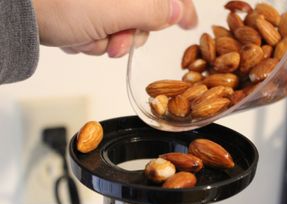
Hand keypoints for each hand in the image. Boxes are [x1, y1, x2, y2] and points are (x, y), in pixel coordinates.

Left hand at [32, 0, 197, 56]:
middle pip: (143, 19)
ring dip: (105, 41)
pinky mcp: (87, 13)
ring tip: (85, 35)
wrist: (22, 13)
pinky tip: (76, 34)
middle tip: (114, 40)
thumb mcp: (116, 10)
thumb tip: (176, 11)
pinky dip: (91, 41)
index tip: (189, 23)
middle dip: (129, 36)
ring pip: (121, 31)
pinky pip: (103, 34)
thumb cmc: (63, 5)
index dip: (181, 9)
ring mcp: (101, 3)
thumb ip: (152, 11)